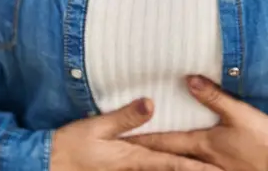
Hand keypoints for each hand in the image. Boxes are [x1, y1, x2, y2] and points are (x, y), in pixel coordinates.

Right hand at [50, 97, 220, 170]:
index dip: (196, 168)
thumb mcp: (97, 128)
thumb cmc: (72, 146)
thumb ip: (125, 117)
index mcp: (134, 158)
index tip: (217, 170)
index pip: (173, 163)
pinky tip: (169, 170)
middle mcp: (135, 169)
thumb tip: (151, 104)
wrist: (50, 164)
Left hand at [130, 76, 267, 170]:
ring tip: (141, 158)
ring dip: (160, 162)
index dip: (142, 137)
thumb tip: (188, 79)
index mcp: (202, 144)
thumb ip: (213, 97)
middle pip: (166, 158)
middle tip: (122, 149)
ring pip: (178, 167)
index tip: (121, 135)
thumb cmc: (263, 140)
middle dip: (144, 153)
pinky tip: (176, 165)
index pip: (164, 140)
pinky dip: (180, 167)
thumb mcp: (239, 113)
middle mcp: (201, 161)